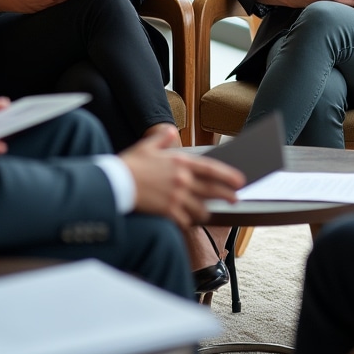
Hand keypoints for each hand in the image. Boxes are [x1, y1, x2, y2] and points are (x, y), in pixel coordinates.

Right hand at [120, 127, 244, 230]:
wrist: (114, 184)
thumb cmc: (129, 165)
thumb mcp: (147, 146)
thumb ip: (162, 139)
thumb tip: (170, 131)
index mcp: (180, 162)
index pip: (211, 169)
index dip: (228, 176)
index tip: (239, 181)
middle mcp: (182, 179)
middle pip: (212, 189)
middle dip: (226, 195)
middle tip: (235, 199)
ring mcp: (176, 196)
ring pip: (200, 208)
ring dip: (205, 211)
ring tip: (206, 212)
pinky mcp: (168, 211)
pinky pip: (186, 220)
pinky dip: (188, 222)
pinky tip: (187, 222)